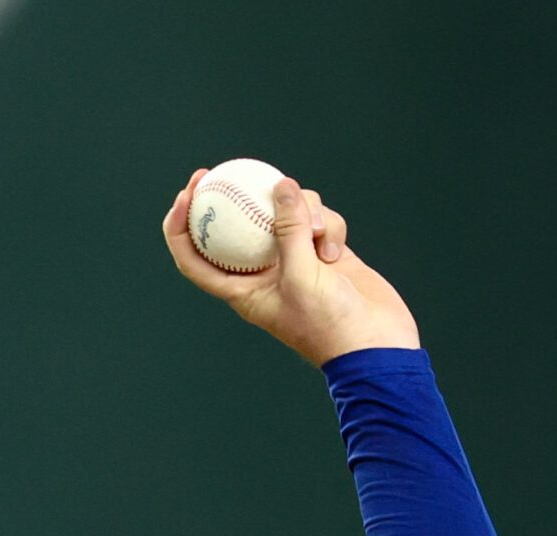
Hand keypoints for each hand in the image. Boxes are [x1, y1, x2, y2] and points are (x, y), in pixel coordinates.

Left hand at [161, 170, 419, 365]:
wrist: (375, 345)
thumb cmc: (329, 325)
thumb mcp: (303, 276)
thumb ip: (289, 230)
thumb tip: (281, 185)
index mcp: (242, 289)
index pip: (195, 259)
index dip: (181, 228)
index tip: (186, 195)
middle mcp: (263, 272)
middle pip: (239, 225)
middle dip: (236, 197)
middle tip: (228, 170)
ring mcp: (295, 260)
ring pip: (287, 214)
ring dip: (304, 213)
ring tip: (320, 237)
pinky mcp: (324, 252)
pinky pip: (319, 220)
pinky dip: (330, 226)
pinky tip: (337, 248)